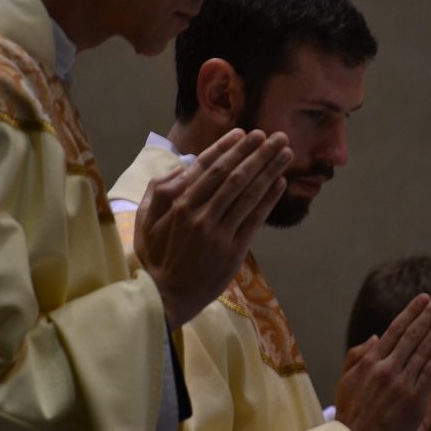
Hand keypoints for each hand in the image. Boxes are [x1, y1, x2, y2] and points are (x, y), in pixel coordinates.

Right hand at [133, 128, 291, 327]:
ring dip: (268, 169)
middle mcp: (200, 213)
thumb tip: (182, 168)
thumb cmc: (155, 257)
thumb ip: (159, 191)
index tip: (244, 133)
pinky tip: (281, 182)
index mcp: (178, 203)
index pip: (207, 167)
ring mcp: (218, 232)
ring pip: (247, 193)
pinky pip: (254, 218)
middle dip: (255, 152)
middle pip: (232, 175)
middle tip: (273, 136)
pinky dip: (268, 198)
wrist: (165, 297)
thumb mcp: (145, 221)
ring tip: (285, 152)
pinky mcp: (233, 250)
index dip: (228, 148)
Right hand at [335, 293, 430, 430]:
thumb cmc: (350, 412)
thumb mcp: (346, 379)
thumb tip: (376, 336)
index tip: (426, 298)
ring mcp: (406, 389)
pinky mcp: (418, 407)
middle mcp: (390, 371)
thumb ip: (358, 354)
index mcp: (373, 361)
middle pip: (418, 337)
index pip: (398, 329)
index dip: (414, 312)